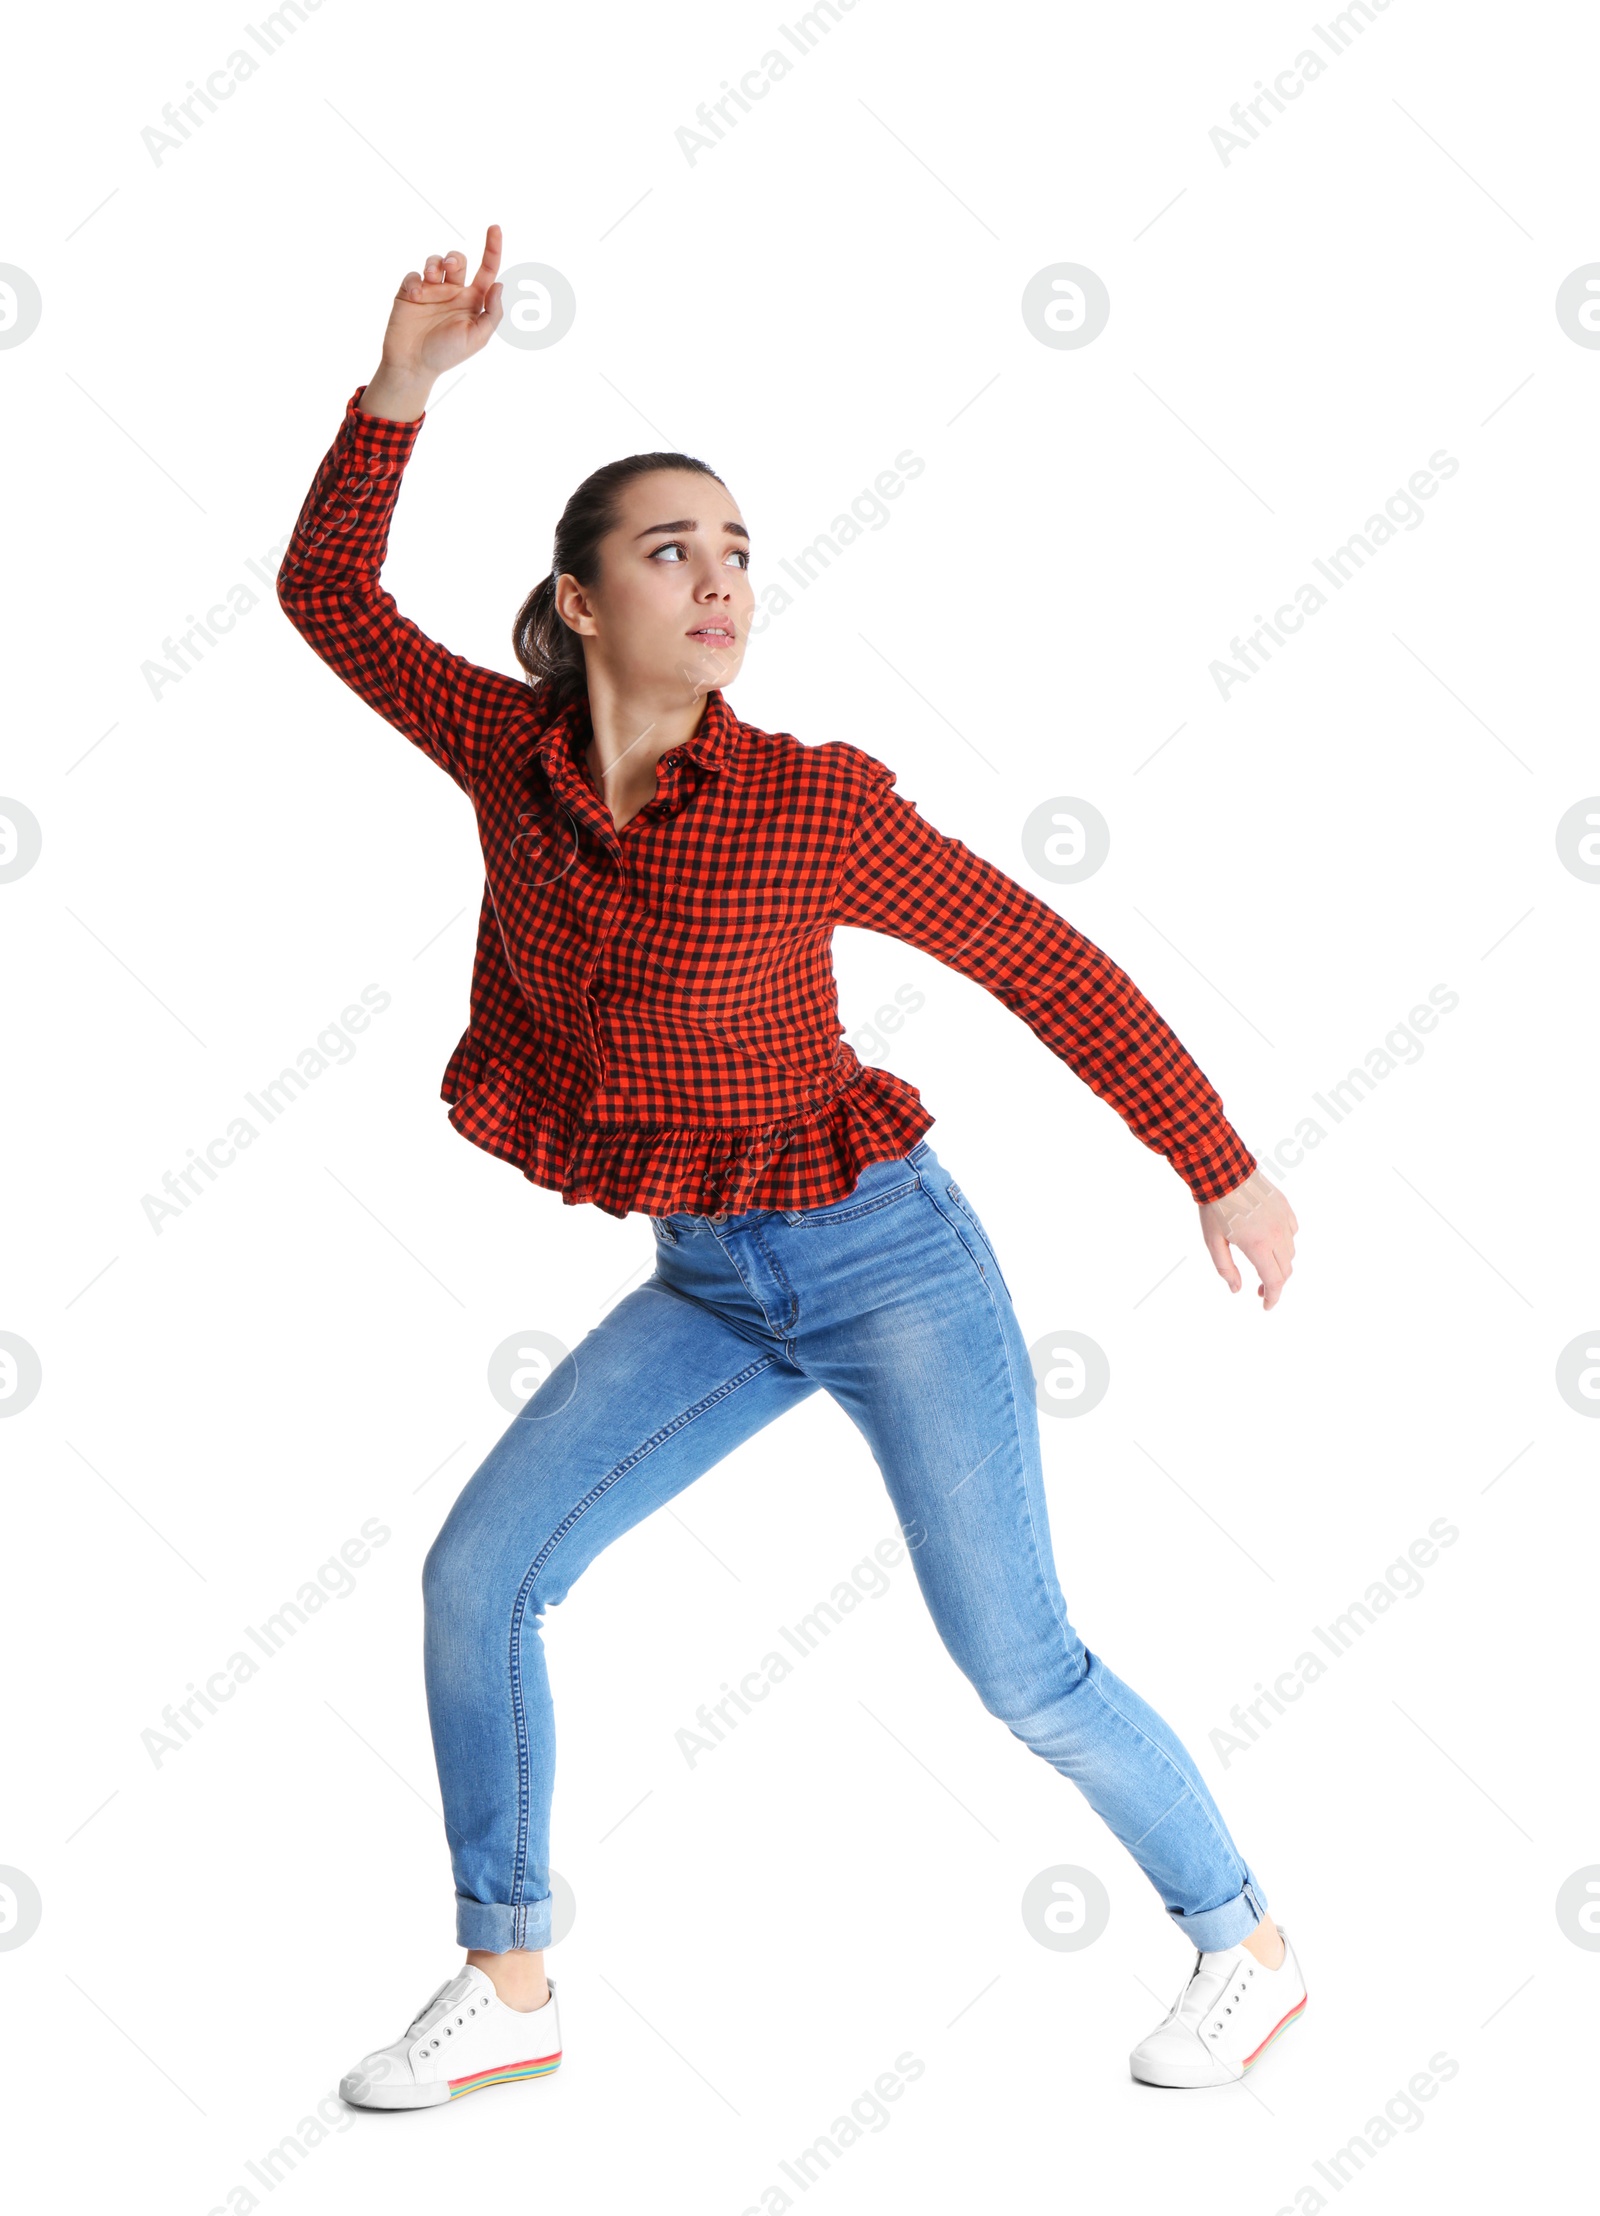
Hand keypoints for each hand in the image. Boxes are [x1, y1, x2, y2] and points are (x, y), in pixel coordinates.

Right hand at [359, 224, 504, 420]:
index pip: (486, 270)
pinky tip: (416, 294)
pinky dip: (416, 280)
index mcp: (473, 300)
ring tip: (432, 278)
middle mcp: (453, 292)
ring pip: (435, 262)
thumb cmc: (447, 354)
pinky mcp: (410, 292)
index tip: (495, 228)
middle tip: (449, 269)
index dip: (492, 249)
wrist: (413, 366)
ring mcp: (431, 291)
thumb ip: (492, 312)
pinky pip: (413, 275)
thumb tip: (499, 284)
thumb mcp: (477, 337)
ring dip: (435, 263)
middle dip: (454, 258)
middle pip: (457, 260)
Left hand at [1199, 1169, 1297, 1310]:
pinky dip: (1286, 1243)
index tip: (1266, 1306)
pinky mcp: (1285, 1207)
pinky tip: (1272, 1242)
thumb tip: (1236, 1289)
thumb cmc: (1214, 1207)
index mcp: (1258, 1246)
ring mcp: (1283, 1220)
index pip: (1274, 1281)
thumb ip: (1226, 1268)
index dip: (1273, 1298)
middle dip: (1275, 1285)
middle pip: (1286, 1270)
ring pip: (1291, 1252)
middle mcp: (1277, 1235)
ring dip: (1280, 1264)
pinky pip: (1293, 1231)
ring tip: (1264, 1265)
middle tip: (1260, 1289)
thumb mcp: (1213, 1242)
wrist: (1224, 1171)